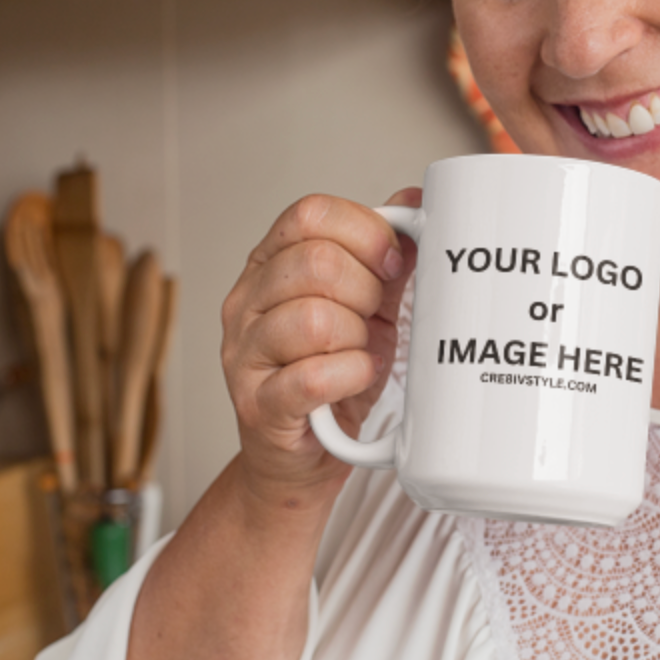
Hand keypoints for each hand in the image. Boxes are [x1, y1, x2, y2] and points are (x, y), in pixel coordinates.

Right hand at [219, 189, 420, 505]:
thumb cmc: (333, 376)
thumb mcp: (367, 306)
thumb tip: (414, 201)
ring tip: (361, 351)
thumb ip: (385, 256)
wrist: (303, 458)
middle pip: (315, 263)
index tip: (392, 261)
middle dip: (366, 289)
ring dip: (358, 336)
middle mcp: (246, 303)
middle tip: (375, 317)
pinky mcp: (259, 405)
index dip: (365, 231)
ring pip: (314, 318)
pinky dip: (351, 374)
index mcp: (269, 264)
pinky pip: (313, 376)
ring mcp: (244, 355)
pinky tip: (358, 376)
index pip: (310, 214)